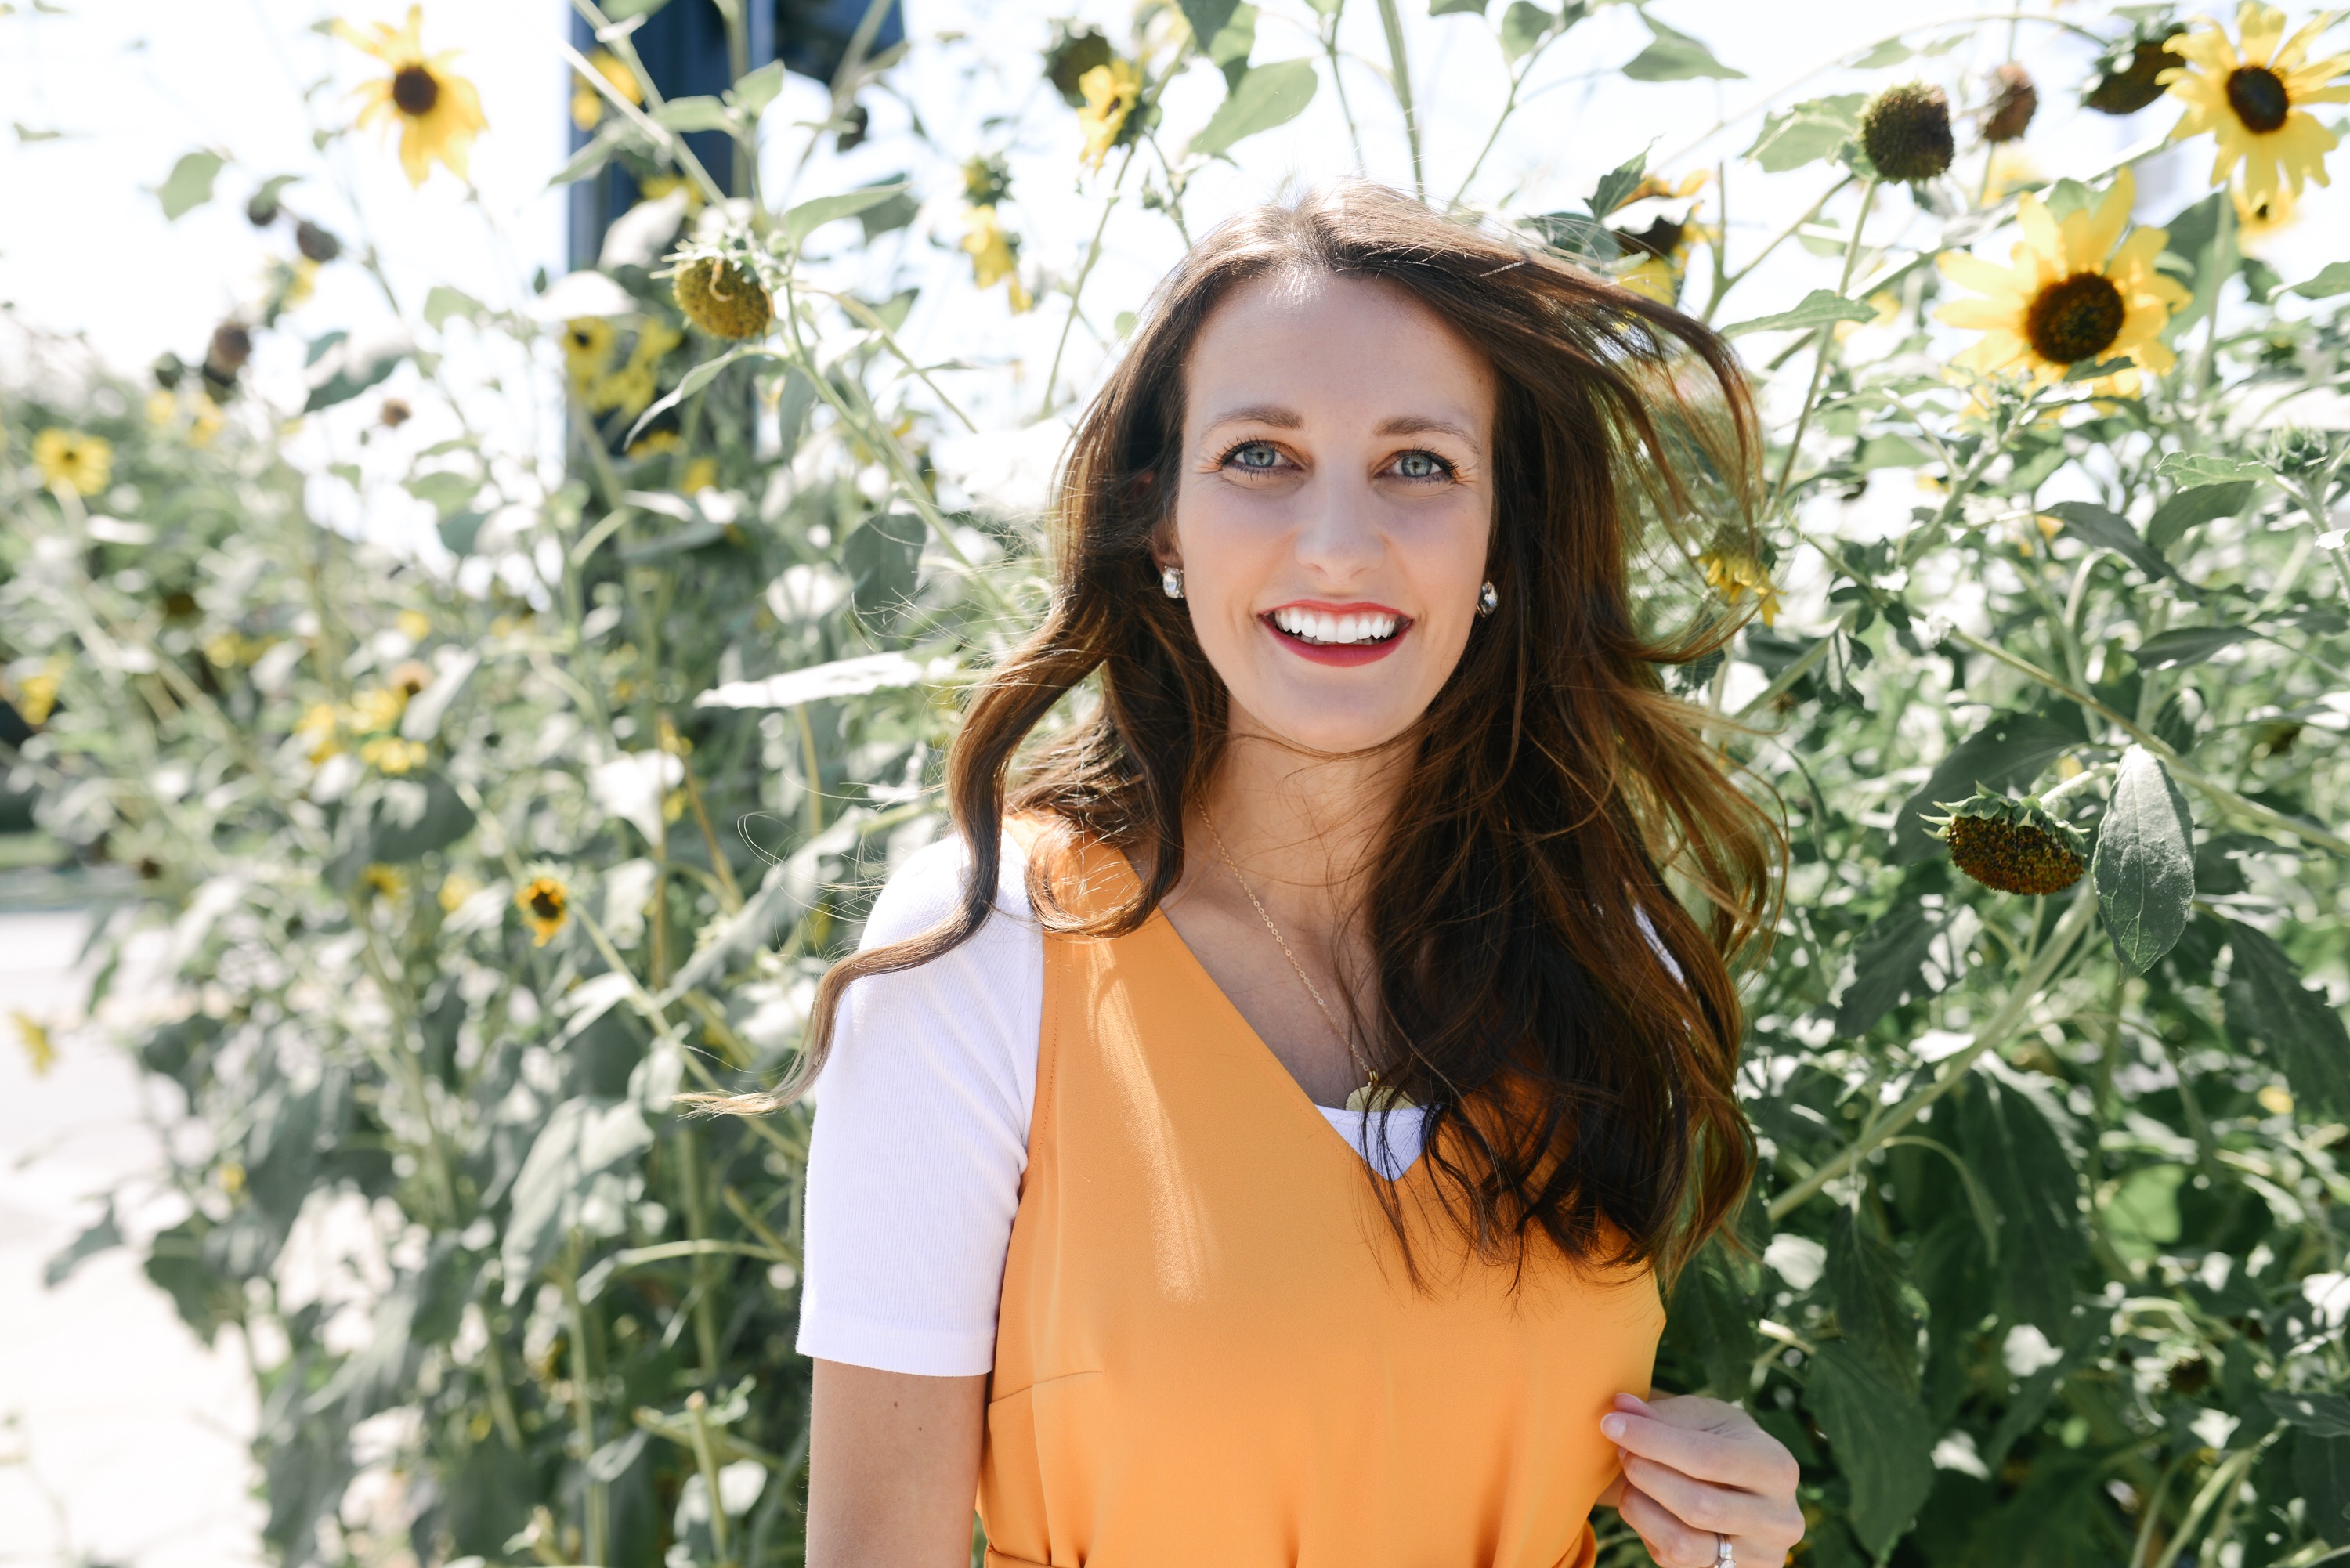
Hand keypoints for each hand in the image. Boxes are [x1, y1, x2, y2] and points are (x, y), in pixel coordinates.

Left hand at [1594, 1392, 1804, 1567]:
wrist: (1740, 1484)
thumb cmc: (1717, 1440)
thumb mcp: (1701, 1418)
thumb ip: (1662, 1414)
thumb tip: (1621, 1405)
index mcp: (1777, 1468)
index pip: (1709, 1458)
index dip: (1653, 1441)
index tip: (1611, 1423)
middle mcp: (1779, 1520)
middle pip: (1697, 1506)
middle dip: (1645, 1474)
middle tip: (1620, 1449)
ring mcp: (1758, 1557)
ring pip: (1682, 1545)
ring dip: (1641, 1507)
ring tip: (1631, 1479)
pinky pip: (1673, 1563)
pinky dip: (1647, 1530)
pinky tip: (1647, 1505)